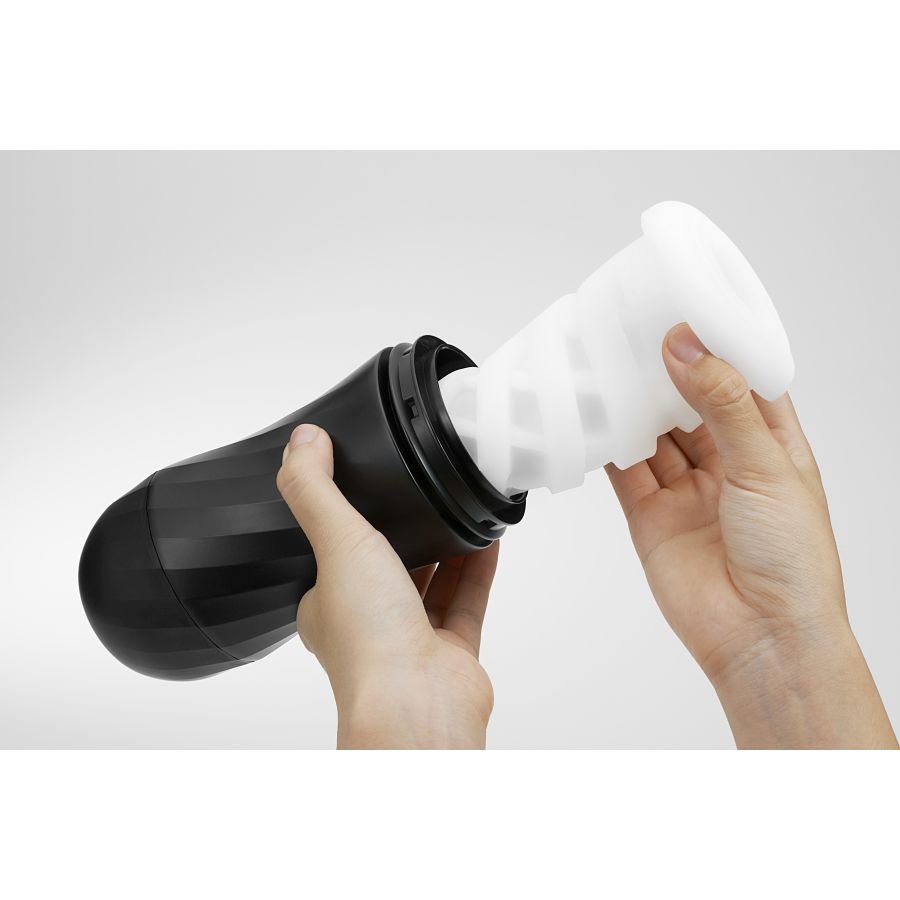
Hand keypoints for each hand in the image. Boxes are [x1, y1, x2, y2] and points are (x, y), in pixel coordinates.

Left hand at [277, 423, 497, 748]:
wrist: (419, 704)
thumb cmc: (368, 641)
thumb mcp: (335, 543)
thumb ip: (317, 490)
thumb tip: (301, 441)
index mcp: (327, 606)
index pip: (330, 556)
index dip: (345, 521)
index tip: (363, 486)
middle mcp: (367, 624)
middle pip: (386, 568)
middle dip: (403, 533)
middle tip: (417, 490)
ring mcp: (412, 638)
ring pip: (430, 584)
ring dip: (445, 547)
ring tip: (457, 505)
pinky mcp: (452, 650)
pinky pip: (467, 600)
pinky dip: (477, 568)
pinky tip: (487, 538)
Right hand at [606, 323, 896, 748]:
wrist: (760, 638)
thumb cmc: (793, 562)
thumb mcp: (766, 466)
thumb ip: (722, 403)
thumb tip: (687, 346)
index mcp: (772, 444)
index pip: (743, 379)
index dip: (717, 345)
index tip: (687, 311)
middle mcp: (728, 462)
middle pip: (689, 400)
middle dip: (666, 368)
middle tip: (637, 331)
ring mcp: (687, 488)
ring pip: (653, 431)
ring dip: (634, 401)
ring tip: (610, 362)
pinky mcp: (651, 513)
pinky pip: (625, 468)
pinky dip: (609, 442)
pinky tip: (597, 413)